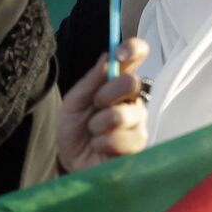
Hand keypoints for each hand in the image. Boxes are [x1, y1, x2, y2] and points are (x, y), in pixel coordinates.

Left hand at [57, 39, 149, 172]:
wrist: (71, 162)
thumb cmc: (74, 128)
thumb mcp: (73, 103)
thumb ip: (89, 82)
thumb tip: (107, 58)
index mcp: (118, 81)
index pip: (137, 55)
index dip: (133, 49)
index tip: (119, 55)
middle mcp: (134, 98)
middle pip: (131, 83)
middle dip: (105, 94)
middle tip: (95, 106)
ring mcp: (139, 122)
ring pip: (122, 114)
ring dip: (98, 125)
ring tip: (94, 133)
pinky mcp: (140, 145)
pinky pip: (123, 139)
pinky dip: (103, 143)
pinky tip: (100, 146)